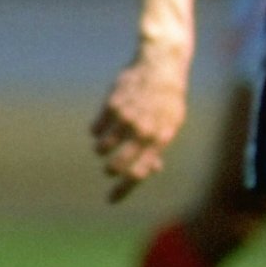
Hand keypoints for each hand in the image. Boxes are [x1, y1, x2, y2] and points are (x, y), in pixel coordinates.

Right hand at [91, 49, 190, 200]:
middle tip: (110, 168)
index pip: (138, 174)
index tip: (111, 199)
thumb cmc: (167, 100)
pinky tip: (104, 124)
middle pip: (116, 165)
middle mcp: (143, 131)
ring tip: (108, 142)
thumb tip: (151, 170)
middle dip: (110, 170)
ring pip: (101, 148)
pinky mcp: (112, 105)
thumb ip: (158, 147)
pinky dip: (97, 131)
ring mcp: (127, 118)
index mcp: (161, 139)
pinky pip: (94, 129)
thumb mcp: (171, 124)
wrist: (161, 66)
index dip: (123, 190)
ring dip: (102, 149)